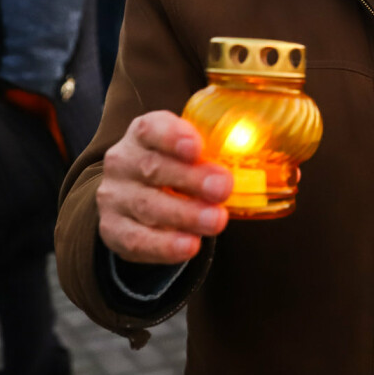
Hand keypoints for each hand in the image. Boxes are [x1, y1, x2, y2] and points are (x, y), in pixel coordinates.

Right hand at [97, 111, 233, 264]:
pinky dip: (165, 245)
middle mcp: (123, 162)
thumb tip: (260, 169)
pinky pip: (137, 240)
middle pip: (153, 168)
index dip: (173, 136)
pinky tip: (190, 246)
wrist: (132, 198)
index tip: (197, 147)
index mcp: (143, 134)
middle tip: (223, 188)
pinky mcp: (113, 229)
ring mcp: (115, 197)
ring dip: (185, 215)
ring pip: (147, 206)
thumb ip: (212, 153)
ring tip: (216, 221)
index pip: (151, 128)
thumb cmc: (173, 167)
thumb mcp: (187, 152)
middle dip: (191, 179)